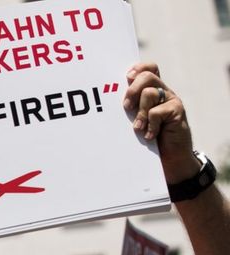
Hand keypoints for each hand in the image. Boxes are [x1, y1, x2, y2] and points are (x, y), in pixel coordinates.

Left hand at [123, 62, 197, 182]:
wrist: (170, 157)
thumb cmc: (148, 138)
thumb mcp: (136, 120)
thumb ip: (130, 107)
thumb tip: (107, 100)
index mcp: (152, 90)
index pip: (148, 68)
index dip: (138, 68)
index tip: (126, 78)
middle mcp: (163, 91)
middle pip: (147, 76)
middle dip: (132, 90)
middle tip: (126, 107)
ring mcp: (171, 100)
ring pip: (150, 93)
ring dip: (140, 113)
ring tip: (137, 128)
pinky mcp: (177, 111)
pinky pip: (157, 112)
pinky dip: (150, 125)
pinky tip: (150, 135)